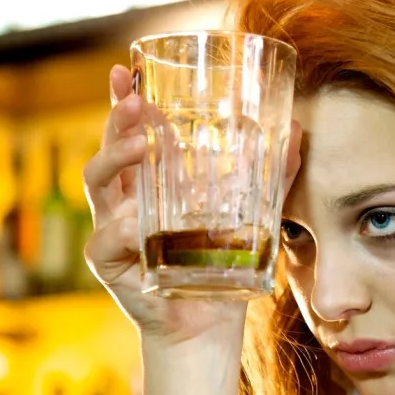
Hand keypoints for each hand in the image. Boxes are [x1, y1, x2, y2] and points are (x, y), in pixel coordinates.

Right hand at [83, 65, 301, 342]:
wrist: (209, 323)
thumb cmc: (221, 266)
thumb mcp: (251, 216)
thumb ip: (271, 178)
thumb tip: (297, 133)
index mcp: (152, 185)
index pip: (133, 135)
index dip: (126, 102)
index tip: (127, 71)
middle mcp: (126, 201)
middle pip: (109, 148)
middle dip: (118, 119)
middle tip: (138, 100)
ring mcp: (112, 229)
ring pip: (97, 184)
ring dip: (115, 159)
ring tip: (138, 145)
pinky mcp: (109, 262)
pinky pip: (108, 238)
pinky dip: (121, 229)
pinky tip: (134, 225)